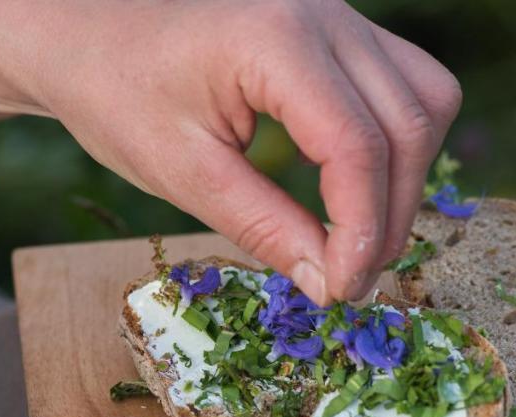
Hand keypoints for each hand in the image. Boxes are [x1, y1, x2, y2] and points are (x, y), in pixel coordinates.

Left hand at [0, 0, 460, 303]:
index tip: (342, 290)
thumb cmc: (117, 93)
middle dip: (390, 216)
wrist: (88, 31)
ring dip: (406, 179)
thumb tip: (328, 283)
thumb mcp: (181, 173)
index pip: (356, 146)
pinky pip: (408, 85)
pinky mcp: (343, 30)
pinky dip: (399, 144)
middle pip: (408, 125)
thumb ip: (262, 225)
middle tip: (349, 280)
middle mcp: (325, 15)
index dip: (361, 231)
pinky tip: (359, 189)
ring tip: (358, 241)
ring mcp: (341, 15)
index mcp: (276, 40)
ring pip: (427, 102)